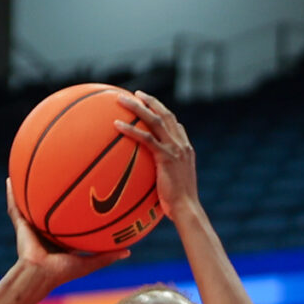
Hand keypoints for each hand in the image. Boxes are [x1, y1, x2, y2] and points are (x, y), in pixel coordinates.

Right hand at [7, 183, 129, 285]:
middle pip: (49, 207)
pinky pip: (15, 206)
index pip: (68, 220)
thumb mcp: (88, 263)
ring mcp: (32, 226)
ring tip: (28, 169)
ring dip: (29, 189)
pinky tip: (10, 179)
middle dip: (52, 192)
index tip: (84, 193)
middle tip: (58, 173)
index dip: (74, 208)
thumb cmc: (62, 272)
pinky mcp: (20, 225)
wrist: (39, 275)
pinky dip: (11, 194)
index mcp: (60, 238)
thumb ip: (106, 257)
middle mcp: (45, 230)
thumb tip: (128, 252)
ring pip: (30, 203)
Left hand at [111, 90, 198, 216]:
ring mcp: (175, 149)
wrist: (187, 209)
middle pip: (166, 115)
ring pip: (155, 120)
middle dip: (151, 101)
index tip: (151, 105)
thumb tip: (151, 179)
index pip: (175, 125)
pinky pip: (145, 138)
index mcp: (186, 149)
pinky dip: (131, 129)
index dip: (163, 112)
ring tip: (121, 99)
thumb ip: (166, 175)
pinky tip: (116, 124)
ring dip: (137, 107)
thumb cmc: (179, 205)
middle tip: (137, 94)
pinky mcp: (166, 157)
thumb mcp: (174, 186)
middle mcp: (182, 145)